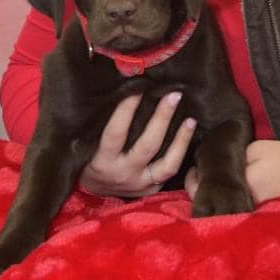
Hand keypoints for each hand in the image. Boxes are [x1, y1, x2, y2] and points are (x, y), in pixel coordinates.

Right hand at [78, 90, 196, 197]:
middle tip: (174, 95)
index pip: (116, 132)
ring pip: (168, 164)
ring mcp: (140, 184)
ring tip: (191, 119)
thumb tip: (124, 90)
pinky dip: (181, 154)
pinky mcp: (152, 190)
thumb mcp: (88, 144)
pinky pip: (170, 172)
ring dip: (181, 140)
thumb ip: (103, 124)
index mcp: (103, 160)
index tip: (139, 87)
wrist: (92, 192)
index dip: (127, 110)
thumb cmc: (88, 160)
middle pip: (148, 146)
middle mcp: (123, 174)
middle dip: (162, 118)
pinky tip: (189, 137)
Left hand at [184, 140, 279, 204]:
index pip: (202, 189)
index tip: (192, 170)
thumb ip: (234, 156)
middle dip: (200, 191)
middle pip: (210, 202)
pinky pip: (235, 208)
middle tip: (196, 176)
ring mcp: (250, 210)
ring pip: (222, 206)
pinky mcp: (258, 212)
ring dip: (213, 198)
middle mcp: (242, 202)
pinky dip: (228, 202)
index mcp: (239, 184)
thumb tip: (213, 163)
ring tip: (208, 184)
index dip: (192, 180)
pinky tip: (227, 191)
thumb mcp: (259, 149)